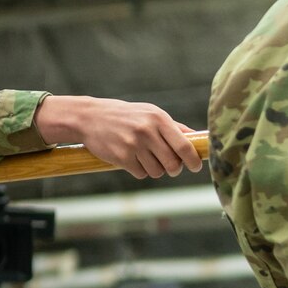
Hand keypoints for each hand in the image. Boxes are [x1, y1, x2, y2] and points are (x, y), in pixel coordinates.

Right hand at [36, 95, 202, 179]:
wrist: (90, 117)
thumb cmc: (126, 116)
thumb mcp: (150, 113)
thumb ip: (174, 127)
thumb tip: (197, 137)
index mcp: (159, 119)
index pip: (184, 146)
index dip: (193, 160)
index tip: (196, 166)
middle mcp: (147, 131)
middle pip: (173, 164)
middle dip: (174, 169)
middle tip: (171, 167)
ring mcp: (134, 145)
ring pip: (157, 172)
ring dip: (155, 170)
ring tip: (146, 158)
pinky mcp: (122, 157)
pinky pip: (141, 174)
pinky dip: (140, 171)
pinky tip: (132, 159)